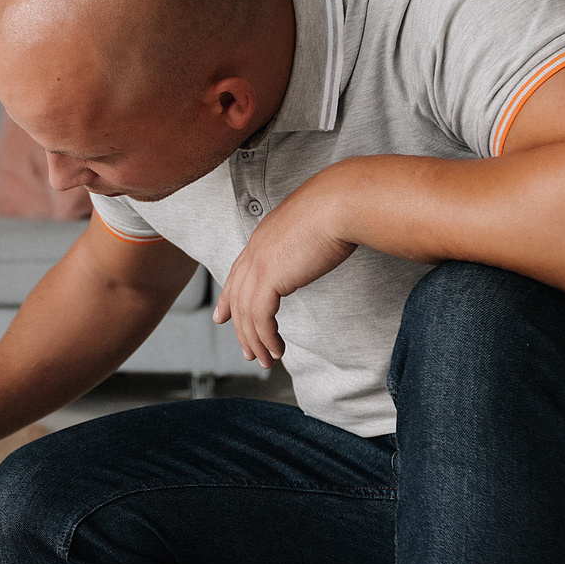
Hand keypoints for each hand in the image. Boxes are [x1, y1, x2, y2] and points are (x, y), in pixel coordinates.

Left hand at [214, 168, 359, 367]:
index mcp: (264, 235)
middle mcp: (256, 249)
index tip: (223, 316)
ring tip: (266, 360)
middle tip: (248, 351)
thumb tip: (320, 243)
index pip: (238, 271)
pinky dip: (266, 338)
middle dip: (240, 328)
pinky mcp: (269, 278)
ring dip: (256, 341)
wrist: (342, 202)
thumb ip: (308, 238)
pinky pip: (260, 318)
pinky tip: (277, 351)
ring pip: (246, 313)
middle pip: (238, 296)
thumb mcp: (317, 223)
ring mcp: (259, 263)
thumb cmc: (340, 208)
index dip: (229, 297)